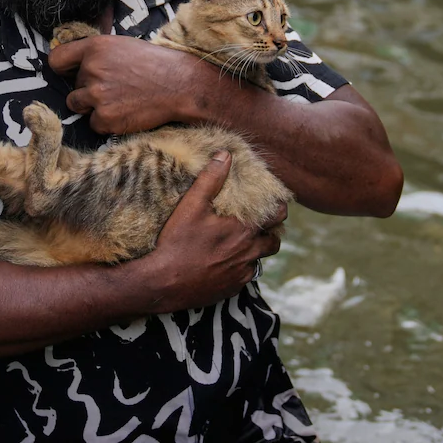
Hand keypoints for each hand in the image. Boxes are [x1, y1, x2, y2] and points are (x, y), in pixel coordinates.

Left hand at [49, 35, 199, 134]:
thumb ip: (96, 54)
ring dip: (92, 106)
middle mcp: (91, 70)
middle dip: (89, 89)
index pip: (56, 60)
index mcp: (94, 48)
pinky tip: (126, 111)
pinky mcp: (105, 118)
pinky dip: (107, 122)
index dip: (63, 69)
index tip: (71, 74)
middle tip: (116, 87)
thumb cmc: (154, 64)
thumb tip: (75, 66)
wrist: (180, 85)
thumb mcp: (122, 46)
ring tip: (119, 99)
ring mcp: (97, 95)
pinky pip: (93, 124)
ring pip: (78, 105)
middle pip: (72, 87)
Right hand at [128, 152, 282, 312]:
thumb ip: (211, 179)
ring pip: (260, 259)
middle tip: (259, 225)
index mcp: (244, 229)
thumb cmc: (178, 242)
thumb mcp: (191, 205)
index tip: (273, 204)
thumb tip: (226, 155)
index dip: (278, 209)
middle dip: (270, 232)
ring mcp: (242, 272)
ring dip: (255, 250)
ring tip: (241, 242)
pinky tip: (225, 261)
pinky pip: (245, 275)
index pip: (278, 216)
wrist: (164, 282)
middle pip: (274, 241)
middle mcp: (249, 252)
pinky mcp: (232, 288)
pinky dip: (241, 267)